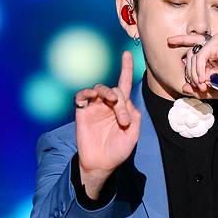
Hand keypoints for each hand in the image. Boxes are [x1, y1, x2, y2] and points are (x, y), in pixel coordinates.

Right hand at [75, 51, 140, 198]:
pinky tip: (94, 95)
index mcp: (122, 109)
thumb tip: (128, 103)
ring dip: (108, 92)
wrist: (101, 163)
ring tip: (113, 103)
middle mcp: (108, 105)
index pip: (124, 85)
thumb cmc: (118, 151)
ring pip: (101, 88)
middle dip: (121, 102)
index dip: (126, 69)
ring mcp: (95, 107)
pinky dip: (87, 92)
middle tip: (122, 120)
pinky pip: (82, 95)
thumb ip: (134, 117)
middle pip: (116, 90)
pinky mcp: (82, 111)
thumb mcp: (132, 135)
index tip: (126, 54)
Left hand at [167, 33, 217, 98]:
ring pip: (193, 55)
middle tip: (195, 84)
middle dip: (189, 71)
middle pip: (190, 52)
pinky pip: (200, 55)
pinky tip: (203, 78)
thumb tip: (183, 87)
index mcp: (211, 51)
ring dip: (194, 73)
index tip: (169, 42)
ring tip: (201, 84)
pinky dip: (199, 68)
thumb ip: (198, 89)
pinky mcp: (216, 42)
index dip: (180, 40)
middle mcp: (211, 44)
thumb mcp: (212, 89)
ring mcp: (214, 41)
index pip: (193, 44)